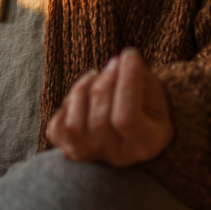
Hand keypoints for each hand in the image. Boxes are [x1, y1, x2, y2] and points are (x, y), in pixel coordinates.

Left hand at [46, 48, 172, 165]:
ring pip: (74, 127)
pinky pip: (56, 131)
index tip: (130, 54)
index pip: (127, 119)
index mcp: (146, 144)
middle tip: (113, 62)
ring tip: (94, 75)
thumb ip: (140, 76)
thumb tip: (124, 60)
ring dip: (81, 91)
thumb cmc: (147, 102)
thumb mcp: (154, 90)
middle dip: (104, 83)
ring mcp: (94, 155)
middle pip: (99, 121)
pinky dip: (64, 108)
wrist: (136, 121)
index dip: (126, 83)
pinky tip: (79, 94)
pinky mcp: (72, 148)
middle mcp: (119, 155)